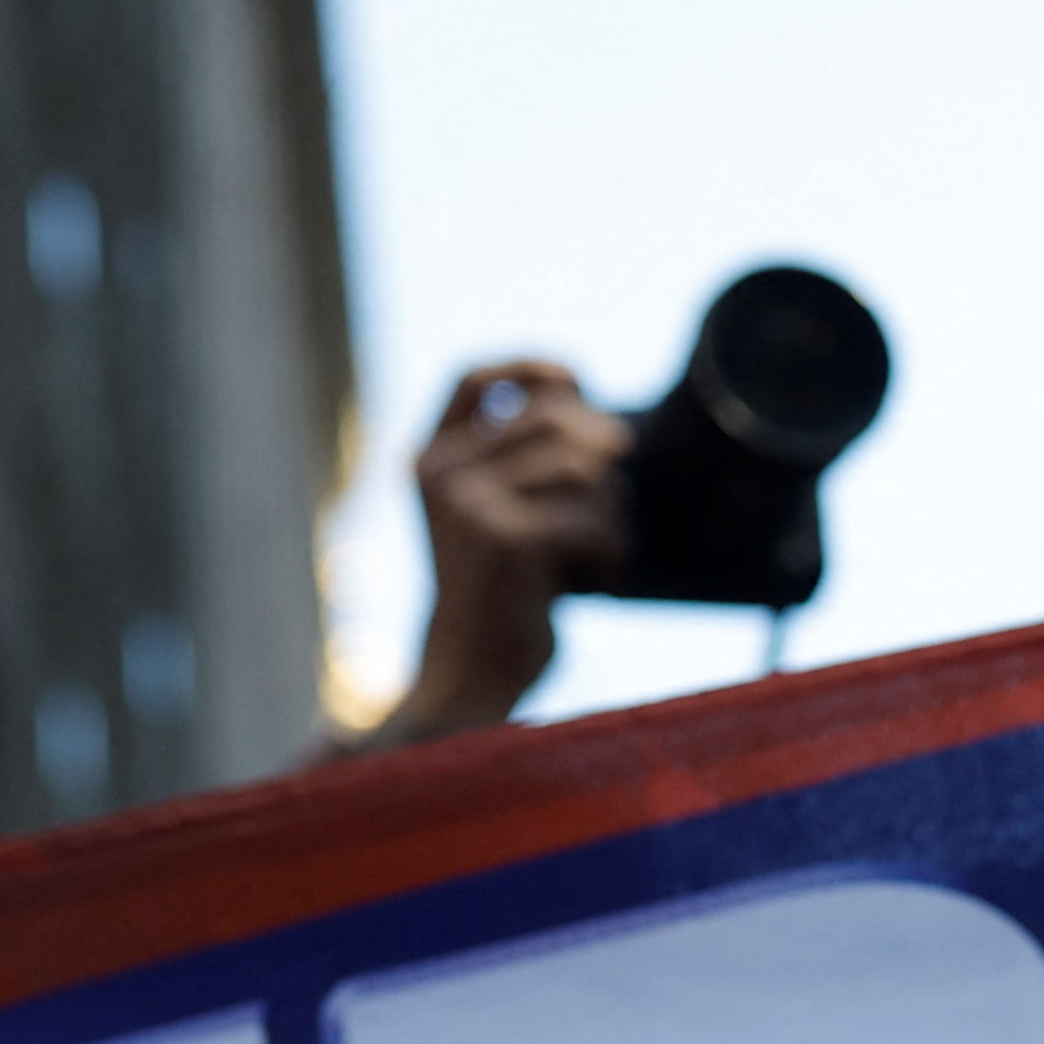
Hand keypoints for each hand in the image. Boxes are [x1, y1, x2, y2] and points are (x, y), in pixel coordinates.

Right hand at [377, 357, 631, 746]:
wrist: (472, 676)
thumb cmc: (505, 597)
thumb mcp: (505, 519)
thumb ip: (530, 467)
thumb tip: (609, 426)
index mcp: (430, 460)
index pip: (474, 380)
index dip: (528, 367)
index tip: (576, 379)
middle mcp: (442, 473)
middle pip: (555, 420)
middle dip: (603, 460)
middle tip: (609, 511)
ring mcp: (470, 503)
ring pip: (585, 469)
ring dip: (613, 513)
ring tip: (600, 554)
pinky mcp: (507, 542)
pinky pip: (594, 520)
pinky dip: (614, 553)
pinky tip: (601, 586)